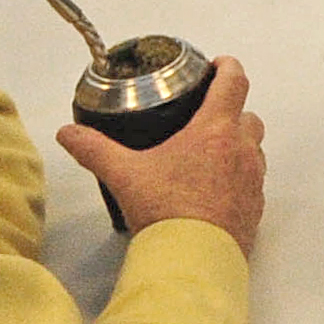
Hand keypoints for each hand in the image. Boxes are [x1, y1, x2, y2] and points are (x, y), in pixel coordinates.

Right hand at [65, 56, 264, 254]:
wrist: (192, 258)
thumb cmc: (165, 209)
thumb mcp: (124, 175)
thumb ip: (95, 150)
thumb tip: (68, 133)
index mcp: (216, 130)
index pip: (234, 82)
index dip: (228, 67)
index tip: (218, 64)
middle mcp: (243, 149)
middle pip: (248, 116)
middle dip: (231, 112)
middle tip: (205, 120)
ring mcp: (254, 179)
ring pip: (254, 149)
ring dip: (236, 146)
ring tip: (207, 158)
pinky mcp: (256, 207)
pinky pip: (253, 183)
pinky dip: (238, 179)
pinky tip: (214, 192)